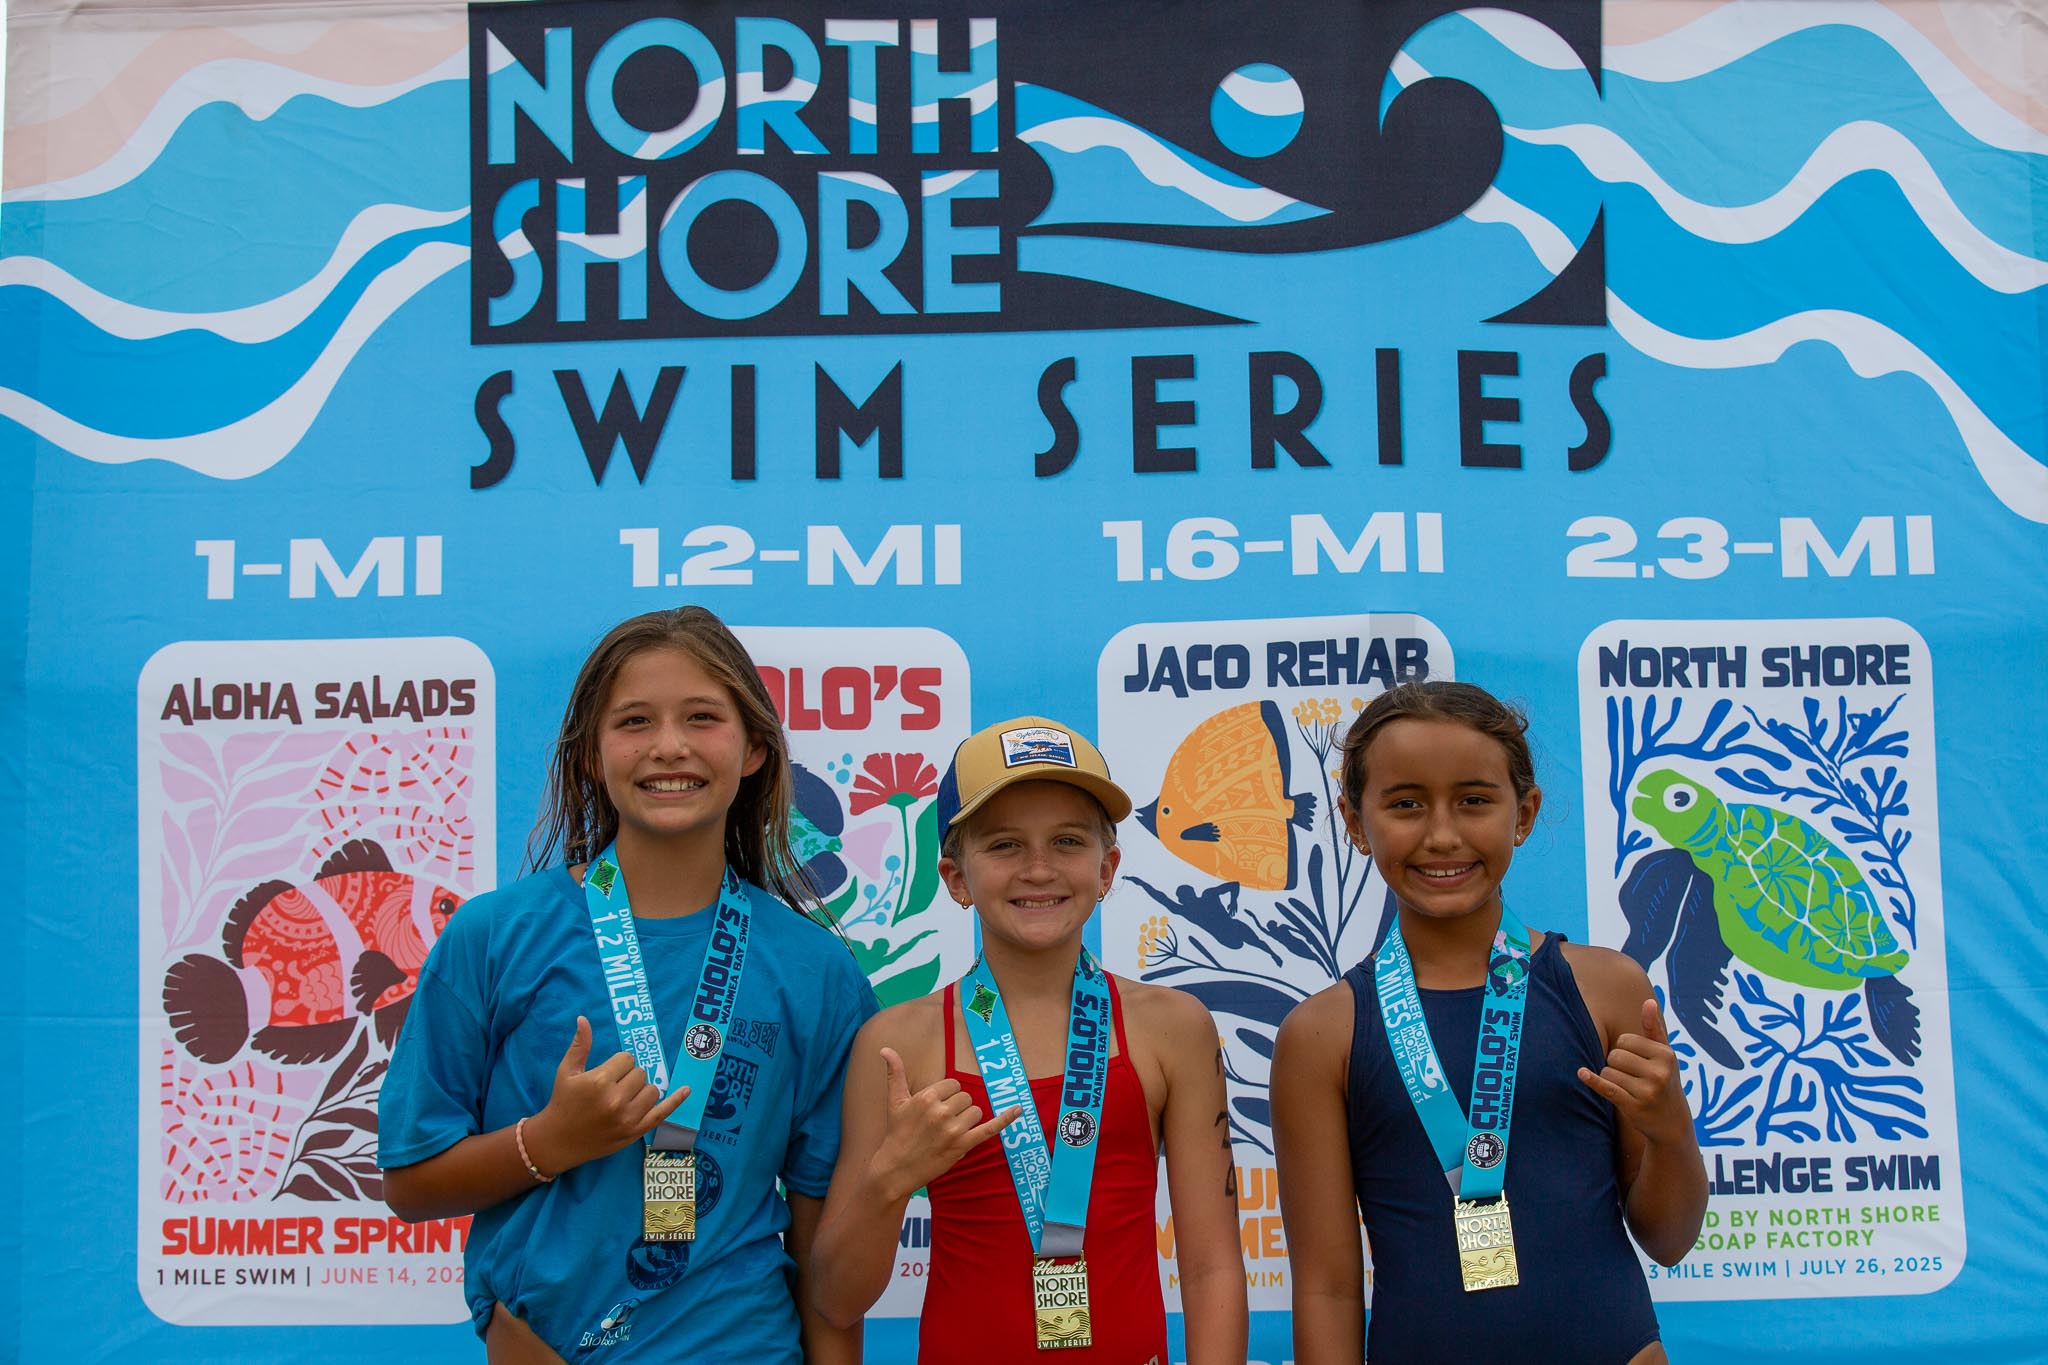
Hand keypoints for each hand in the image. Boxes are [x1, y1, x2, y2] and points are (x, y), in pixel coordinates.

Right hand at [525, 1016, 690, 1173]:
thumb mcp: (567, 1072)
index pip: (627, 1059)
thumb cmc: (562, 1102)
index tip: (607, 1073)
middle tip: (612, 1087)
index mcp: (599, 1081)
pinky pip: (662, 1113)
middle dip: (628, 1076)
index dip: (618, 1064)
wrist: (557, 1141)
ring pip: (652, 1089)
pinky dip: (676, 1101)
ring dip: (641, 1089)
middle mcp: (615, 1100)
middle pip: (640, 1073)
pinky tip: (687, 1090)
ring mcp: (627, 1118)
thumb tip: (584, 1018)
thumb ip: (580, 1045)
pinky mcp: (634, 1132)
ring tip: (623, 1097)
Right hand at [866, 1046, 1020, 1201]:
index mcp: (926, 1097)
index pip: (953, 1085)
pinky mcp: (962, 1145)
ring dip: (967, 1120)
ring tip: (949, 1132)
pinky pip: (990, 1129)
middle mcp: (940, 1111)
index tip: (935, 1108)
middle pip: (966, 1098)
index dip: (947, 1096)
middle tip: (940, 1123)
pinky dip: (1005, 1119)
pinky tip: (1018, 1109)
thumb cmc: (896, 1133)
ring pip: (976, 1112)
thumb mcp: (894, 1101)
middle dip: (957, 1108)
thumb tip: (885, 1049)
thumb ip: (895, 1073)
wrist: (895, 1169)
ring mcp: (953, 1129)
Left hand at [1577, 999, 1691, 1147]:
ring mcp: (1647, 1091)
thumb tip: (1649, 1002)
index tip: (1637, 1061)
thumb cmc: (1665, 1080)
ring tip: (1629, 1088)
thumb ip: (1654, 1029)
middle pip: (1614, 1055)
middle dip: (1616, 1064)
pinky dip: (1593, 1081)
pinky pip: (1607, 1088)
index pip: (1625, 1040)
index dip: (1624, 1049)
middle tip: (1632, 1077)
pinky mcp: (1634, 1107)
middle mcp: (1659, 1072)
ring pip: (1608, 1071)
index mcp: (1666, 1055)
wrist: (1672, 1122)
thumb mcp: (1665, 1055)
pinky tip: (1582, 1074)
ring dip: (1610, 1078)